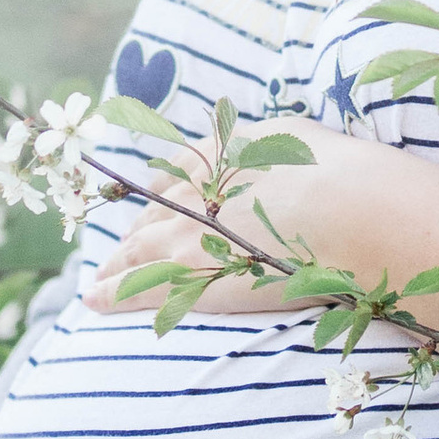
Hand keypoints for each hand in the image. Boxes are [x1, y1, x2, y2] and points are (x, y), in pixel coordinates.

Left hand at [83, 114, 378, 317]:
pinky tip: (93, 301)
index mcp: (218, 155)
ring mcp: (187, 233)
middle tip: (119, 251)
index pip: (175, 175)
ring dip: (115, 265)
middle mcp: (194, 191)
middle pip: (151, 215)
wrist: (344, 209)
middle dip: (133, 233)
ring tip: (99, 280)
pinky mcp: (190, 274)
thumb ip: (263, 144)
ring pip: (137, 251)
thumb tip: (259, 146)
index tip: (150, 205)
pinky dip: (111, 294)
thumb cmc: (334, 172)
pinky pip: (138, 286)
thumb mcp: (292, 137)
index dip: (158, 194)